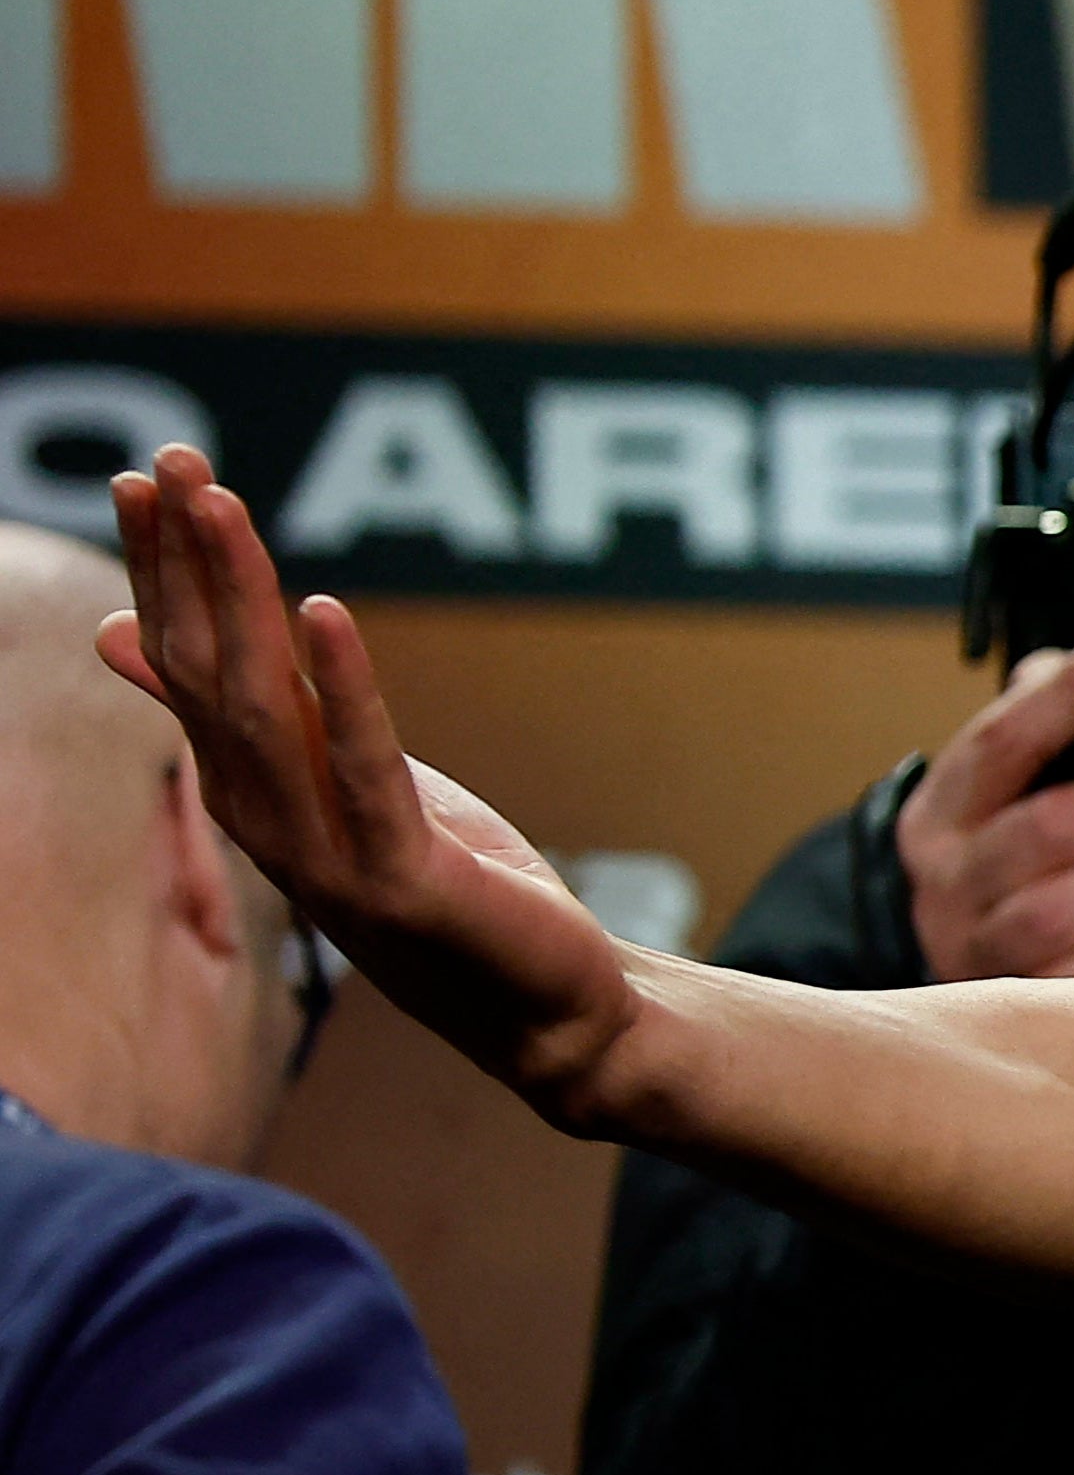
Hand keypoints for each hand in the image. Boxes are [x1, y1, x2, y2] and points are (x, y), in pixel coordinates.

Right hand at [96, 447, 635, 1104]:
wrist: (547, 1008)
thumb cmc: (445, 882)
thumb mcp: (336, 778)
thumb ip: (248, 711)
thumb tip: (126, 632)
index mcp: (251, 793)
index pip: (188, 666)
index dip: (166, 573)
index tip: (150, 481)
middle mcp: (267, 823)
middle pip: (211, 675)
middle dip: (189, 566)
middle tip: (169, 465)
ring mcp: (326, 857)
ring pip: (264, 709)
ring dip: (243, 602)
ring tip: (224, 507)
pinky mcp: (403, 878)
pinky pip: (363, 769)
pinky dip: (344, 687)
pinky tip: (322, 612)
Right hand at [900, 625, 1073, 980]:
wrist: (955, 950)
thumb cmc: (1004, 853)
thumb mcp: (1003, 785)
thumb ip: (1046, 714)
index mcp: (947, 804)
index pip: (1008, 733)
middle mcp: (948, 872)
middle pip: (1057, 825)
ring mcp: (974, 940)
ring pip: (1068, 905)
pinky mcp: (1013, 996)